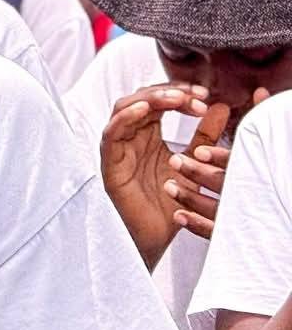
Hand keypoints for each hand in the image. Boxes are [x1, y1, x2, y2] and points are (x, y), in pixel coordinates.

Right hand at [99, 84, 219, 262]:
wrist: (155, 238)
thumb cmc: (169, 204)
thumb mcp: (194, 163)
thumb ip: (204, 136)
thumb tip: (219, 106)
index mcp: (148, 136)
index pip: (158, 101)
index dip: (179, 93)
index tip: (204, 97)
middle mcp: (131, 139)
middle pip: (140, 99)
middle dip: (167, 92)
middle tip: (195, 97)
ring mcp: (118, 150)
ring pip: (123, 109)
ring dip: (148, 99)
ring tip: (174, 98)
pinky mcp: (110, 165)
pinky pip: (110, 134)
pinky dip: (124, 118)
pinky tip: (144, 110)